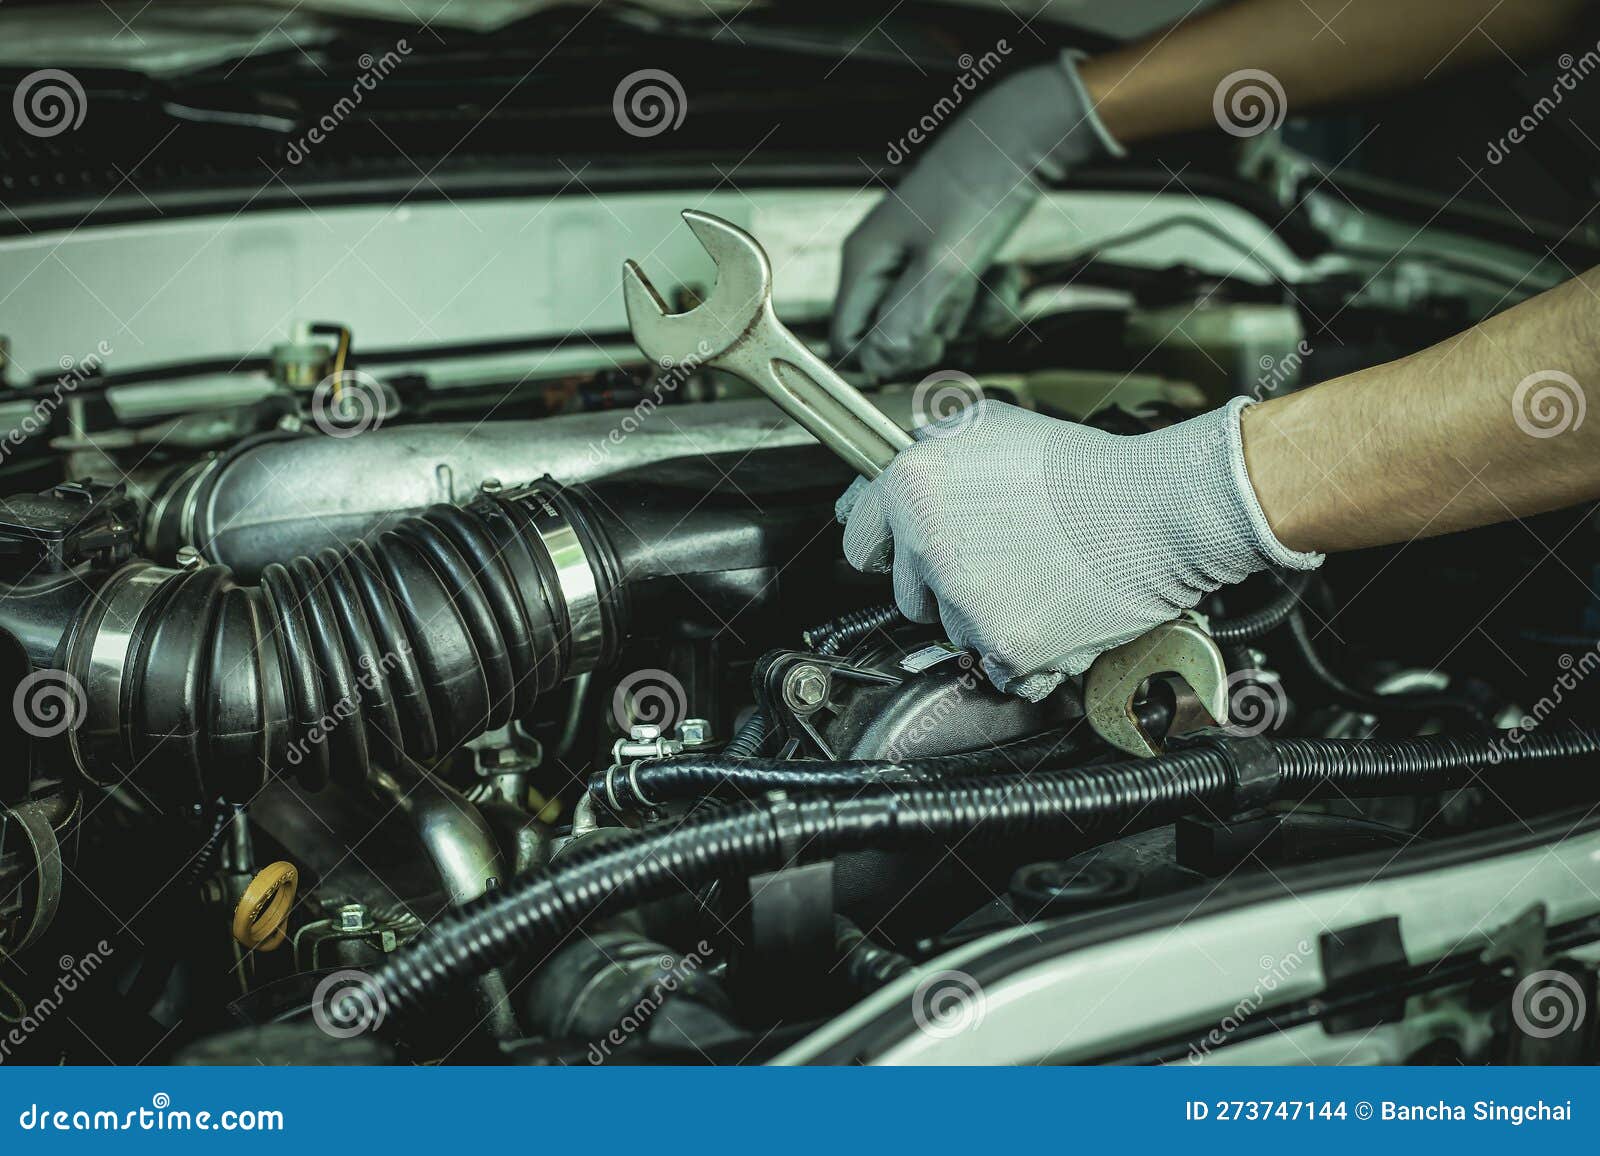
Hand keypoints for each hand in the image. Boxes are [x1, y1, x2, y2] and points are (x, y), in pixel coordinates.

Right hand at [831, 54, 1121, 381]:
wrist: (1023, 139)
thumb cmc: (977, 192)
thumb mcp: (943, 266)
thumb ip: (905, 320)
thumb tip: (876, 364)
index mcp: (864, 261)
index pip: (846, 339)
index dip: (881, 358)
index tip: (924, 348)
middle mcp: (881, 264)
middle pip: (893, 338)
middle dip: (934, 333)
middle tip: (960, 306)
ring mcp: (913, 262)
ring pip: (931, 324)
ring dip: (968, 317)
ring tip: (988, 281)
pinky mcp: (945, 261)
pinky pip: (958, 306)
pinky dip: (984, 301)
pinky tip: (1002, 278)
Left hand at [835, 400, 1322, 698]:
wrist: (1156, 512)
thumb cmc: (1084, 469)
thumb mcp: (992, 424)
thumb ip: (932, 446)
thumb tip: (898, 463)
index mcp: (914, 487)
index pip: (859, 538)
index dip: (883, 545)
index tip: (893, 553)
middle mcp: (928, 548)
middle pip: (907, 595)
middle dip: (939, 585)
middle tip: (995, 558)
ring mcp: (965, 605)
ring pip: (952, 633)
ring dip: (983, 617)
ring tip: (1035, 577)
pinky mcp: (1004, 648)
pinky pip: (993, 668)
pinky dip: (1018, 653)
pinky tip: (1049, 611)